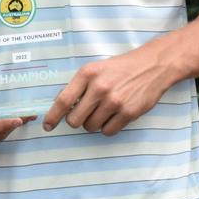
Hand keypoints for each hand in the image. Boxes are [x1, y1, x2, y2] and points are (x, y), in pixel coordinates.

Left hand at [43, 49, 172, 135]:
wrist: (151, 66)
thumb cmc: (119, 69)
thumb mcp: (95, 69)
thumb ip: (79, 86)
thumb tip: (62, 107)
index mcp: (87, 74)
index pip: (64, 100)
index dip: (53, 116)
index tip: (47, 125)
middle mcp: (99, 88)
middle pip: (75, 119)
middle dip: (76, 121)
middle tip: (83, 114)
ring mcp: (114, 101)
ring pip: (91, 127)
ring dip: (92, 124)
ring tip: (102, 111)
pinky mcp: (129, 113)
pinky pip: (108, 131)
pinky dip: (107, 128)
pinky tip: (113, 116)